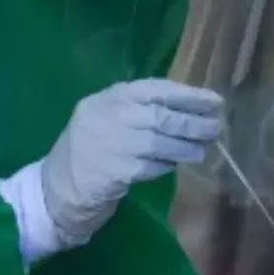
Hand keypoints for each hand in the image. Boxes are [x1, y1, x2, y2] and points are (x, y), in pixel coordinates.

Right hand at [39, 79, 222, 246]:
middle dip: (193, 122)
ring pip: (159, 142)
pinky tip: (174, 164)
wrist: (58, 185)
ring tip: (202, 149)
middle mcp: (108, 116)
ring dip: (185, 146)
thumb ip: (140, 109)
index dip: (188, 94)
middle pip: (161, 115)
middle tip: (216, 127)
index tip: (214, 101)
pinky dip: (165, 165)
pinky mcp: (113, 172)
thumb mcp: (109, 117)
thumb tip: (190, 110)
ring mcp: (109, 144)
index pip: (155, 89)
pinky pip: (150, 166)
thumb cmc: (91, 148)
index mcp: (108, 98)